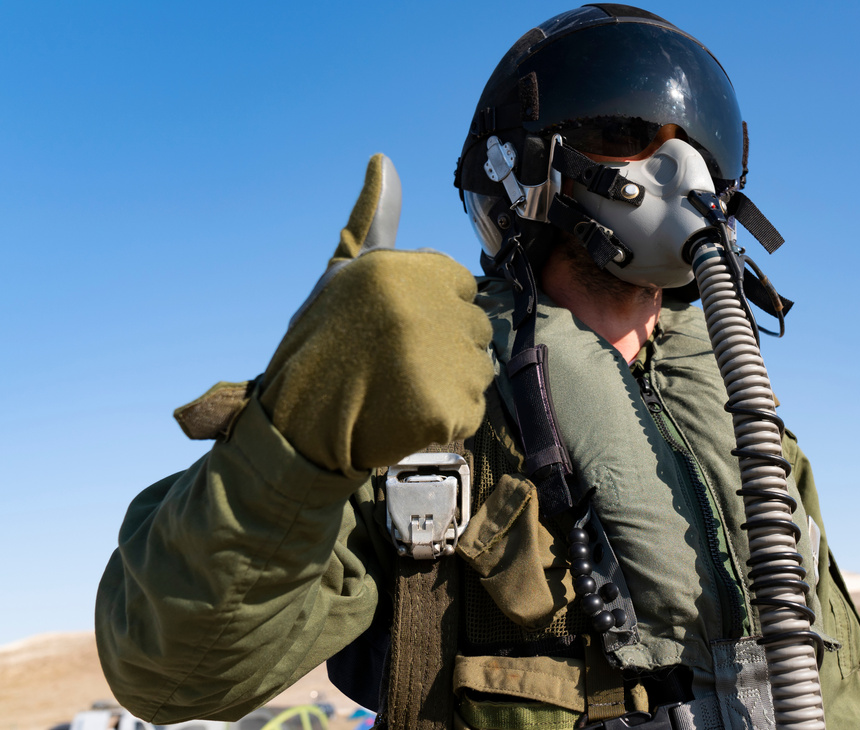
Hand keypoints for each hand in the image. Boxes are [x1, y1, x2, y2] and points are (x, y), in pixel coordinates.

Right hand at [259, 154, 493, 475]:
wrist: (296, 424)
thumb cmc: (318, 345)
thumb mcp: (341, 274)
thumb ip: (374, 222)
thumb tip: (383, 161)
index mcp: (405, 270)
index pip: (460, 285)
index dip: (432, 310)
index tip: (397, 329)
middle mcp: (428, 308)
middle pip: (474, 326)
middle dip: (444, 346)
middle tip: (396, 364)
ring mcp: (441, 360)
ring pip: (478, 368)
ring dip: (450, 384)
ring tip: (401, 390)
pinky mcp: (449, 407)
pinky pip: (472, 410)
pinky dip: (447, 419)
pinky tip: (408, 416)